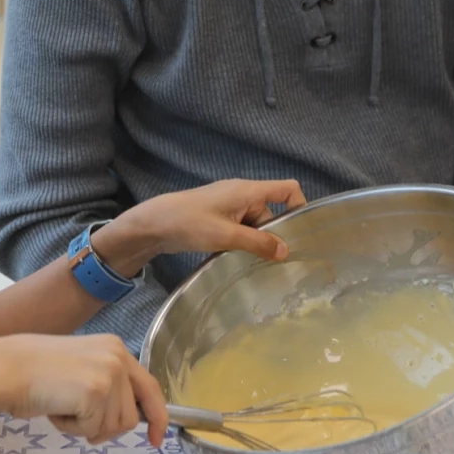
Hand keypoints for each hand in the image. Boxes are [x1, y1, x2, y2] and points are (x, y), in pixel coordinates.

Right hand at [0, 334, 168, 446]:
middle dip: (106, 428)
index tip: (158, 438)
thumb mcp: (83, 368)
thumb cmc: (35, 373)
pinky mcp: (96, 393)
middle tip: (78, 420)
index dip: (156, 416)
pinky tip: (56, 408)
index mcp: (116, 348)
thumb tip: (130, 418)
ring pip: (114, 427)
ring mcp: (109, 374)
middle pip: (131, 417)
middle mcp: (118, 357)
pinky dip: (71, 428)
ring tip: (62, 405)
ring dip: (85, 426)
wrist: (9, 369)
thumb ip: (109, 384)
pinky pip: (92, 430)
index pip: (149, 387)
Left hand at [93, 179, 307, 276]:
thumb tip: (286, 252)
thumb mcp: (226, 235)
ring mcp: (230, 207)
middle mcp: (243, 195)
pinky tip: (239, 260)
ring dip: (255, 242)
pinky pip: (242, 230)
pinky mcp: (220, 219)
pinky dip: (243, 243)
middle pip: (272, 212)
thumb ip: (257, 243)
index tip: (298, 233)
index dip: (299, 207)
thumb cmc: (190, 223)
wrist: (154, 225)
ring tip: (253, 263)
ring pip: (256, 225)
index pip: (287, 189)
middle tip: (273, 261)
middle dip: (273, 235)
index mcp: (248, 191)